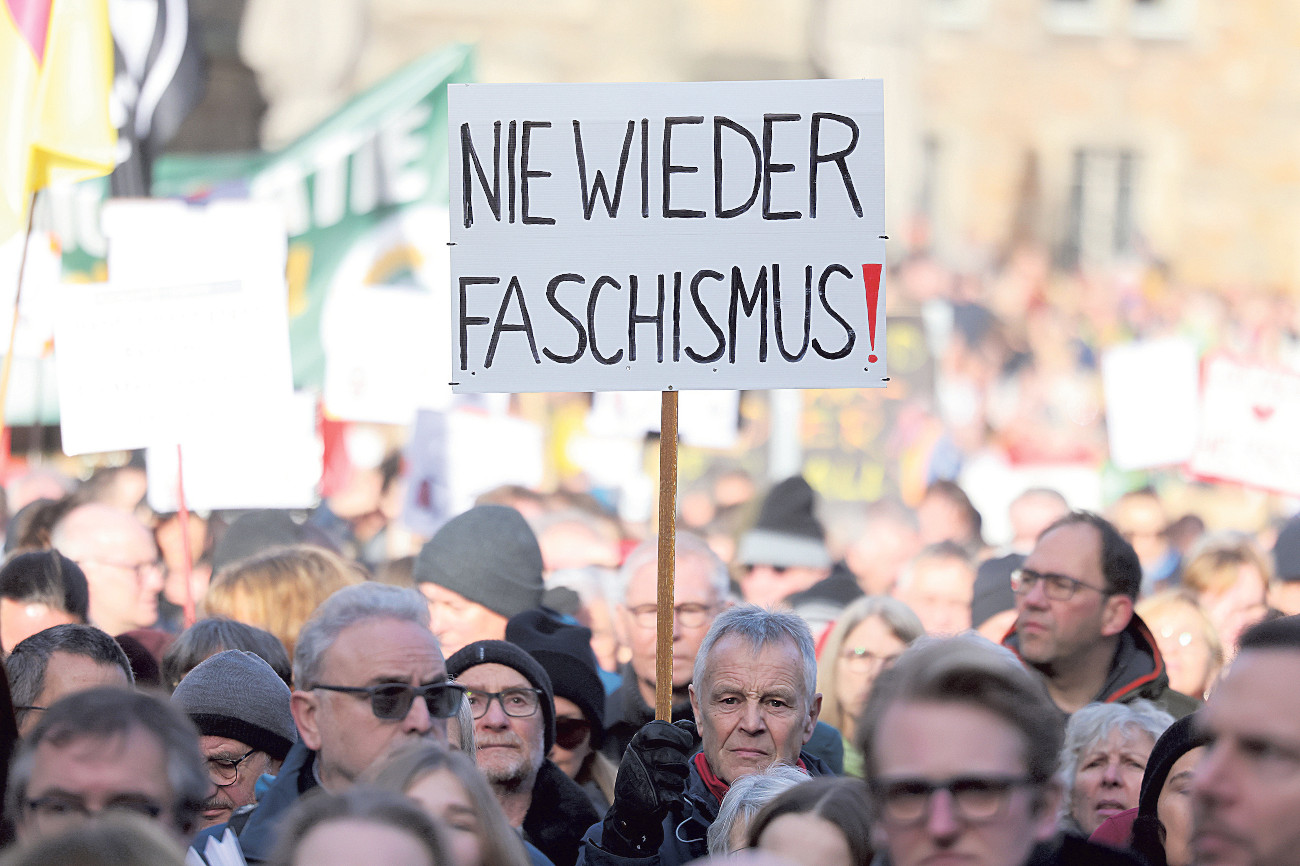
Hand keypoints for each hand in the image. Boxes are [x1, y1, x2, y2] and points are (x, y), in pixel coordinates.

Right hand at [603, 719, 697, 855]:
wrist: (628, 807)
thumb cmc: (646, 772)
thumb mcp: (650, 749)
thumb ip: (671, 735)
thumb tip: (690, 725)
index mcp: (638, 742)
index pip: (662, 729)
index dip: (679, 735)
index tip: (685, 742)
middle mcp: (640, 757)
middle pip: (676, 756)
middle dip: (681, 765)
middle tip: (676, 769)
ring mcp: (646, 778)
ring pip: (679, 777)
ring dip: (678, 783)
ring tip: (667, 784)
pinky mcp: (652, 798)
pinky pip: (677, 796)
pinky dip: (676, 800)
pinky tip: (667, 798)